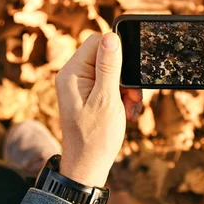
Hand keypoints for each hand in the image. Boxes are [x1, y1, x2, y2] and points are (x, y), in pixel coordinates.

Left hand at [55, 33, 142, 187]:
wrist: (88, 166)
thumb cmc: (95, 137)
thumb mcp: (106, 100)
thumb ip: (109, 67)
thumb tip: (111, 37)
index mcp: (72, 73)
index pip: (97, 42)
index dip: (118, 53)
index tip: (129, 75)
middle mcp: (74, 76)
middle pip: (107, 56)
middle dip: (125, 75)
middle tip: (131, 97)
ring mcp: (82, 86)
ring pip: (114, 71)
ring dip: (127, 88)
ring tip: (129, 108)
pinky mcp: (91, 95)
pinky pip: (112, 85)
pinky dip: (123, 96)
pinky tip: (127, 112)